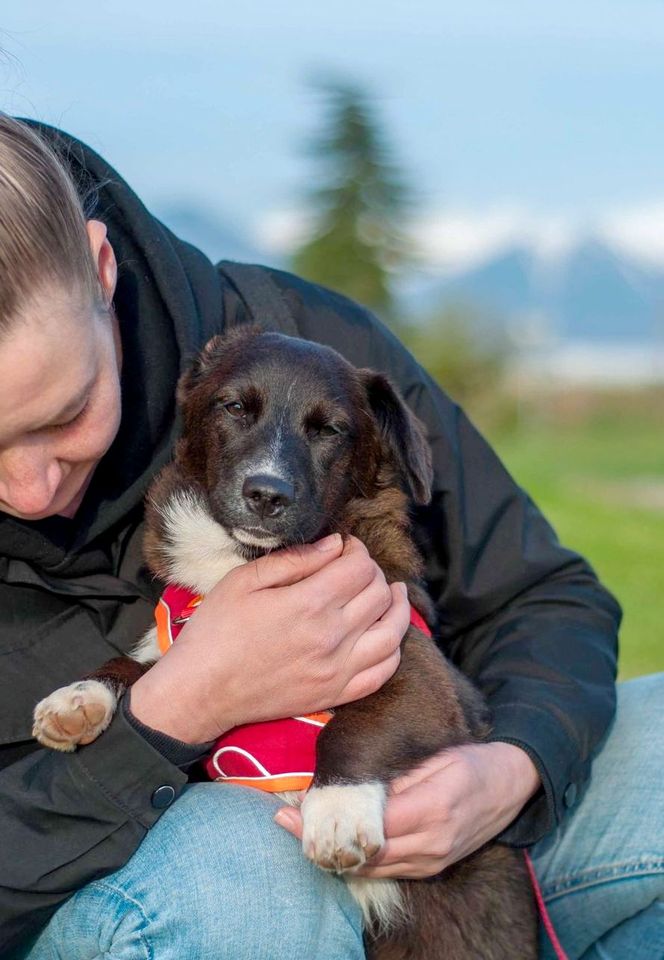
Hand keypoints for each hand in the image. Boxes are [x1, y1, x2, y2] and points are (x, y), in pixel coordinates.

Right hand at [130, 534, 408, 743]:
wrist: (201, 691)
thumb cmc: (215, 632)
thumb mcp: (244, 580)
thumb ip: (294, 559)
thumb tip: (334, 545)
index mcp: (309, 603)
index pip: (359, 568)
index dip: (357, 550)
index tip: (345, 547)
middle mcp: (331, 636)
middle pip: (378, 594)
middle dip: (374, 572)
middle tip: (357, 568)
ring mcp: (337, 669)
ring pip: (392, 633)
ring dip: (397, 608)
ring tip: (393, 593)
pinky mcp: (335, 694)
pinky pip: (382, 672)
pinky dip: (393, 650)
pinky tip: (386, 635)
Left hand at [275, 742, 540, 877]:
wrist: (511, 786)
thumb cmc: (472, 762)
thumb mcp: (438, 758)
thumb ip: (400, 775)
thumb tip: (357, 784)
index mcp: (433, 809)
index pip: (371, 824)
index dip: (332, 820)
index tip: (299, 808)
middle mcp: (432, 843)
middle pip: (366, 852)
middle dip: (322, 841)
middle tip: (284, 821)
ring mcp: (433, 860)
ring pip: (373, 867)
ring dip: (335, 853)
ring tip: (298, 832)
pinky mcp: (433, 868)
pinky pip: (388, 870)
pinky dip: (358, 859)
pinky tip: (335, 843)